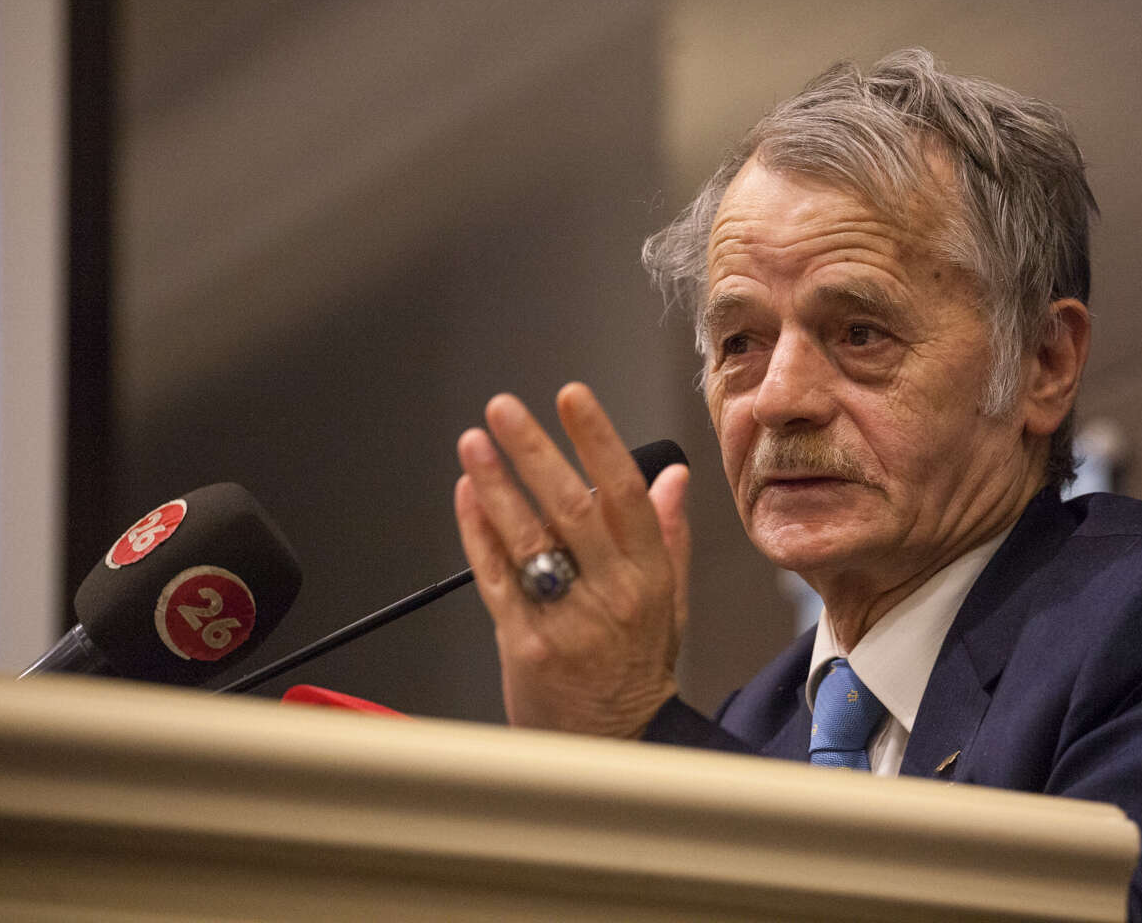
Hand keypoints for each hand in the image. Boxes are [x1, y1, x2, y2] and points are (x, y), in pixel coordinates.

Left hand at [454, 382, 690, 736]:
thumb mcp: (671, 600)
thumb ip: (670, 534)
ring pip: (527, 538)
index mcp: (648, 575)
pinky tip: (469, 495)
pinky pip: (495, 577)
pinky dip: (478, 533)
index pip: (625, 493)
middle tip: (506, 408)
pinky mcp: (524, 643)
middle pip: (571, 507)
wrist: (610, 743)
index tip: (573, 398)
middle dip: (534, 450)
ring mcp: (565, 619)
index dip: (597, 440)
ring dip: (497, 484)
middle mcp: (610, 593)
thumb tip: (672, 477)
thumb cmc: (637, 668)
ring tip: (474, 442)